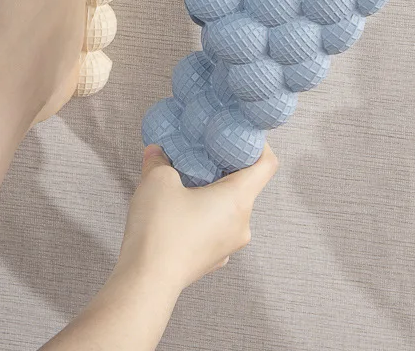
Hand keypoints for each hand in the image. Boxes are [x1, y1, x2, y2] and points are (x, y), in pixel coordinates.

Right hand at [116, 143, 277, 295]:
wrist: (148, 280)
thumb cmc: (160, 229)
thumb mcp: (157, 180)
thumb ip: (160, 159)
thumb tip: (158, 151)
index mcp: (238, 200)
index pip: (266, 165)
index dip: (257, 144)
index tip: (238, 133)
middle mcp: (242, 224)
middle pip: (245, 185)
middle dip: (223, 166)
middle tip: (200, 151)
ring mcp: (229, 245)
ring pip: (228, 207)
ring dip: (210, 190)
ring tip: (183, 180)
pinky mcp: (213, 258)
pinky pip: (215, 227)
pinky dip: (203, 213)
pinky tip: (178, 210)